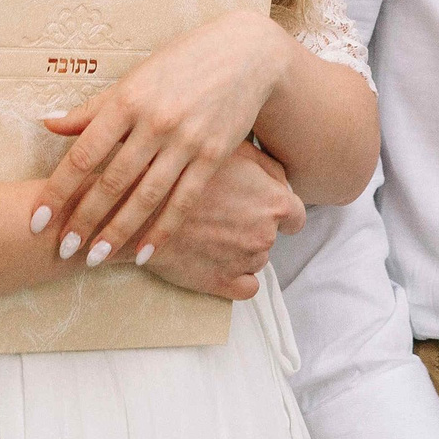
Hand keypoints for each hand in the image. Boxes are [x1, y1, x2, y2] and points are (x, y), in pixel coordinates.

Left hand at [37, 11, 292, 269]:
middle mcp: (155, 122)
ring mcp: (187, 140)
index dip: (58, 190)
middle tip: (62, 249)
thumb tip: (49, 124)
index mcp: (128, 99)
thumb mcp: (136, 77)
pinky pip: (184, 200)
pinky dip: (163, 230)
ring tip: (95, 258)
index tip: (37, 220)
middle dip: (84, 220)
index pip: (83, 154)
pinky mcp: (214, 155)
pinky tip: (145, 253)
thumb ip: (94, 108)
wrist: (247, 53)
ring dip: (118, 232)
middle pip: (112, 180)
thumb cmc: (183, 62)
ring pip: (146, 196)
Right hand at [138, 142, 304, 300]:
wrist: (144, 202)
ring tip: (211, 233)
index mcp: (273, 203)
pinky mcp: (221, 283)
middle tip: (224, 215)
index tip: (262, 209)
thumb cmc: (189, 168)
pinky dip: (237, 278)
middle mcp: (264, 234)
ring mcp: (244, 261)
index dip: (280, 213)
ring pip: (256, 260)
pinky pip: (246, 288)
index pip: (295, 216)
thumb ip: (268, 167)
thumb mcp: (237, 150)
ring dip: (241, 250)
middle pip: (271, 237)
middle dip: (252, 227)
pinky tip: (218, 262)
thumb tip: (283, 181)